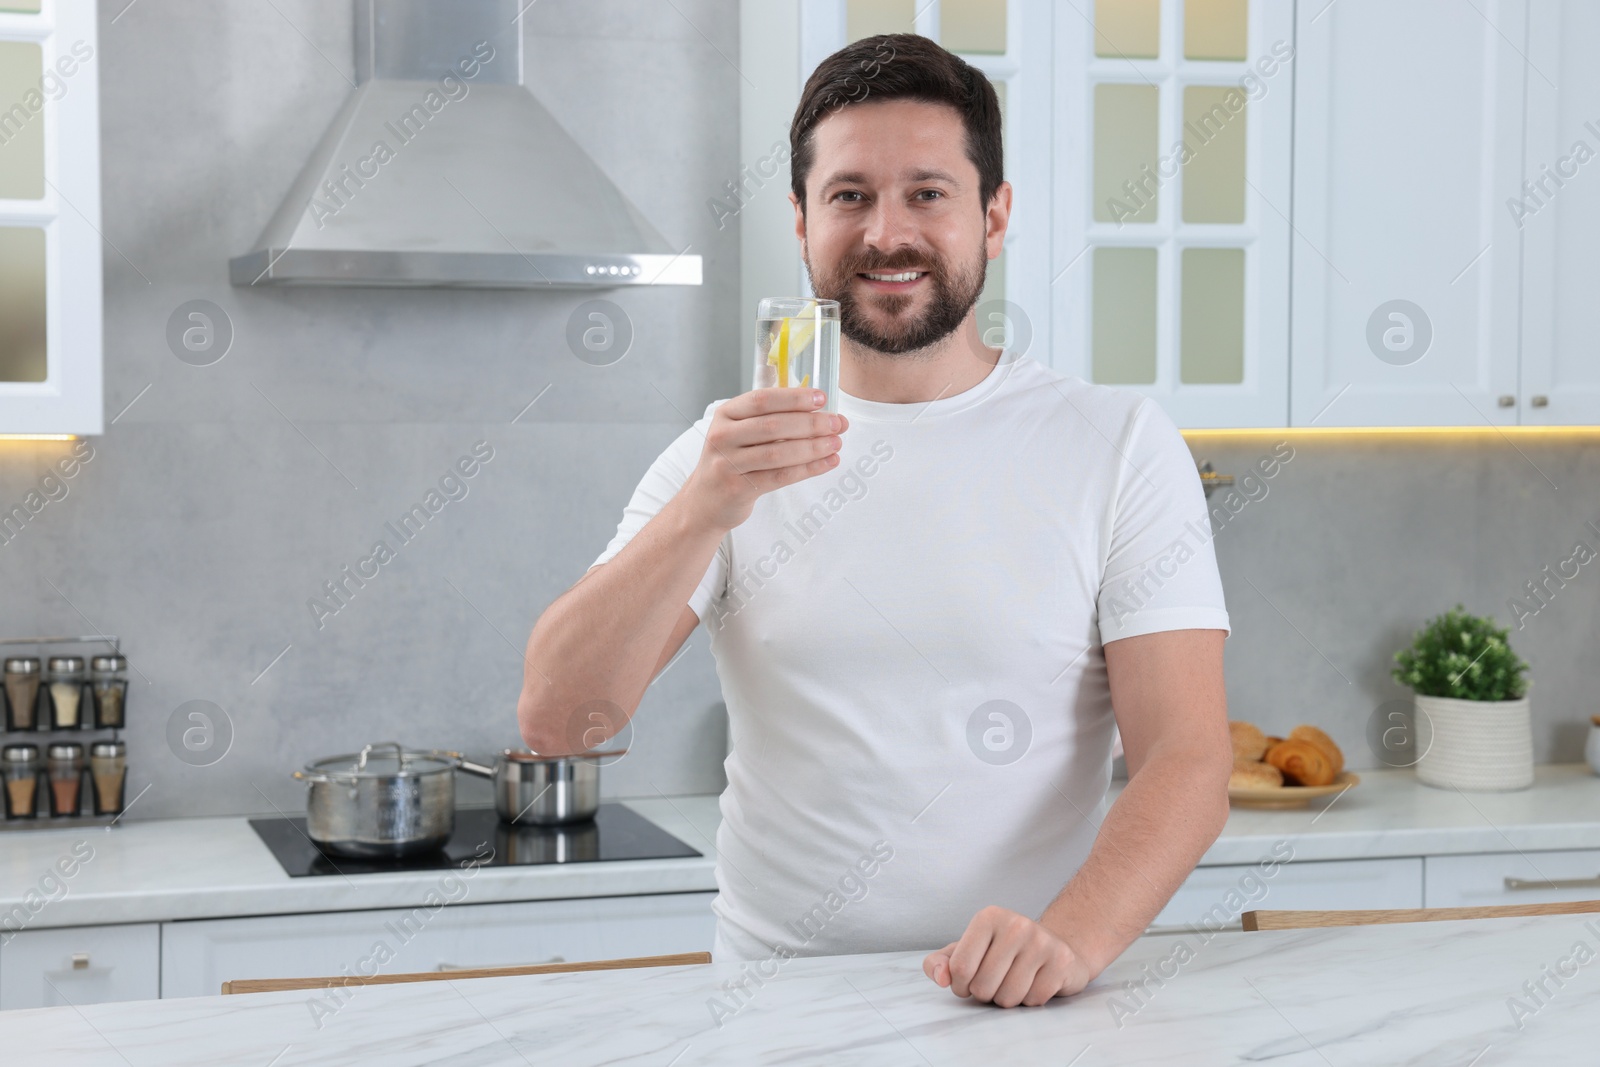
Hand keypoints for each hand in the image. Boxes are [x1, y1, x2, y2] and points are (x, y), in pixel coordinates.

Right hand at [681, 387, 848, 532]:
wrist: (705, 502)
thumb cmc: (732, 461)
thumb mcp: (741, 433)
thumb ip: (774, 420)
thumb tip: (824, 414)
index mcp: (726, 414)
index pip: (762, 399)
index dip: (794, 398)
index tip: (822, 399)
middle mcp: (723, 436)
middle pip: (774, 425)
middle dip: (811, 424)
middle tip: (838, 424)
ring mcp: (728, 463)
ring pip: (778, 453)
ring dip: (813, 447)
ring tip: (836, 443)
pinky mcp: (738, 488)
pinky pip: (780, 477)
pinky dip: (808, 469)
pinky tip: (827, 463)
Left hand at [922, 906, 1094, 1007]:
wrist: (1055, 946)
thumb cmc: (1003, 951)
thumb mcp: (967, 950)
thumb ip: (941, 963)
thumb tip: (940, 978)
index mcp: (988, 917)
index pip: (959, 967)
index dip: (960, 985)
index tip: (968, 981)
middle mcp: (1016, 925)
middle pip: (983, 986)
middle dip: (985, 994)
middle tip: (995, 981)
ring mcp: (1041, 942)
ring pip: (1008, 998)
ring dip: (1007, 999)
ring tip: (1015, 981)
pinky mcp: (1061, 961)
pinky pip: (1033, 1000)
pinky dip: (1030, 1000)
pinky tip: (1035, 982)